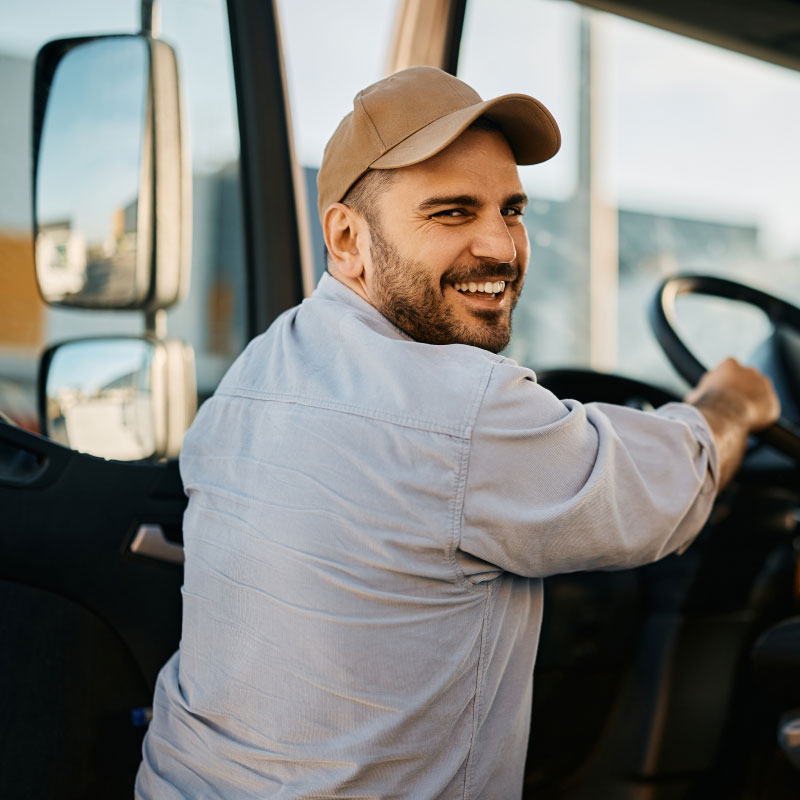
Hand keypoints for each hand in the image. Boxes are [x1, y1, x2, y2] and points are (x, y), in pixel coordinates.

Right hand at [685, 358, 779, 487]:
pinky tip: (747, 424)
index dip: (722, 384)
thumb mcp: (694, 396)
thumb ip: (698, 394)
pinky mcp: (771, 403)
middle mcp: (749, 371)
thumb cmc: (706, 405)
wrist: (725, 415)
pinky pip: (766, 409)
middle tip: (728, 406)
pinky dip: (758, 416)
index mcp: (729, 365)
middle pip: (745, 380)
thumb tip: (689, 401)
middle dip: (738, 391)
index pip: (728, 370)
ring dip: (750, 402)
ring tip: (737, 417)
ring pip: (757, 393)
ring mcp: (763, 386)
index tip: (719, 395)